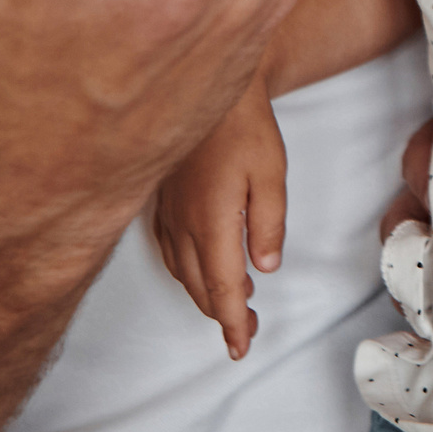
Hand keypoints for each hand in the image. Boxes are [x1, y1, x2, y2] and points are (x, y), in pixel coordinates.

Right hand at [155, 75, 287, 357]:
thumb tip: (265, 265)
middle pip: (200, 286)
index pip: (224, 287)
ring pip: (181, 271)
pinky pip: (167, 249)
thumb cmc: (243, 124)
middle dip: (222, 314)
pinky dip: (184, 270)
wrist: (206, 84)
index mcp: (212, 221)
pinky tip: (196, 270)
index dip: (232, 322)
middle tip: (245, 333)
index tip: (241, 347)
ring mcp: (167, 211)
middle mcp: (183, 223)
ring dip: (204, 294)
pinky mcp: (159, 199)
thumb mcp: (272, 173)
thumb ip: (269, 223)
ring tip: (231, 306)